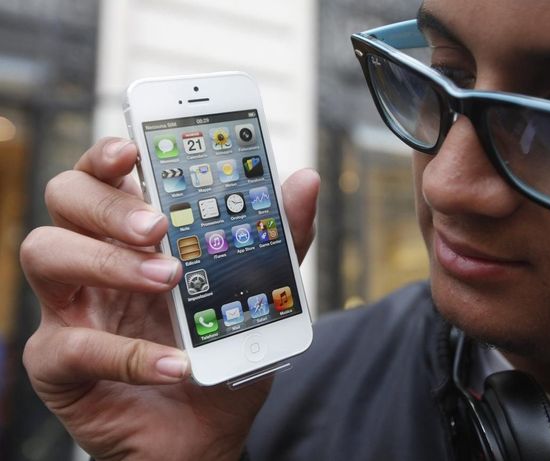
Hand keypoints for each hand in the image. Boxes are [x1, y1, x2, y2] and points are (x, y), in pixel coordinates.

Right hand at [20, 138, 319, 460]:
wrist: (208, 429)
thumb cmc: (221, 349)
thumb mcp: (260, 290)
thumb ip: (279, 238)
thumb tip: (305, 179)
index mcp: (135, 234)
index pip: (107, 173)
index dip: (110, 153)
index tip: (134, 149)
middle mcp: (95, 260)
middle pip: (66, 197)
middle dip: (109, 203)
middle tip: (159, 226)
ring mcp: (71, 308)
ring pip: (45, 252)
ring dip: (108, 261)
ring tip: (168, 280)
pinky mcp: (59, 364)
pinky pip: (72, 346)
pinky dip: (128, 354)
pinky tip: (176, 364)